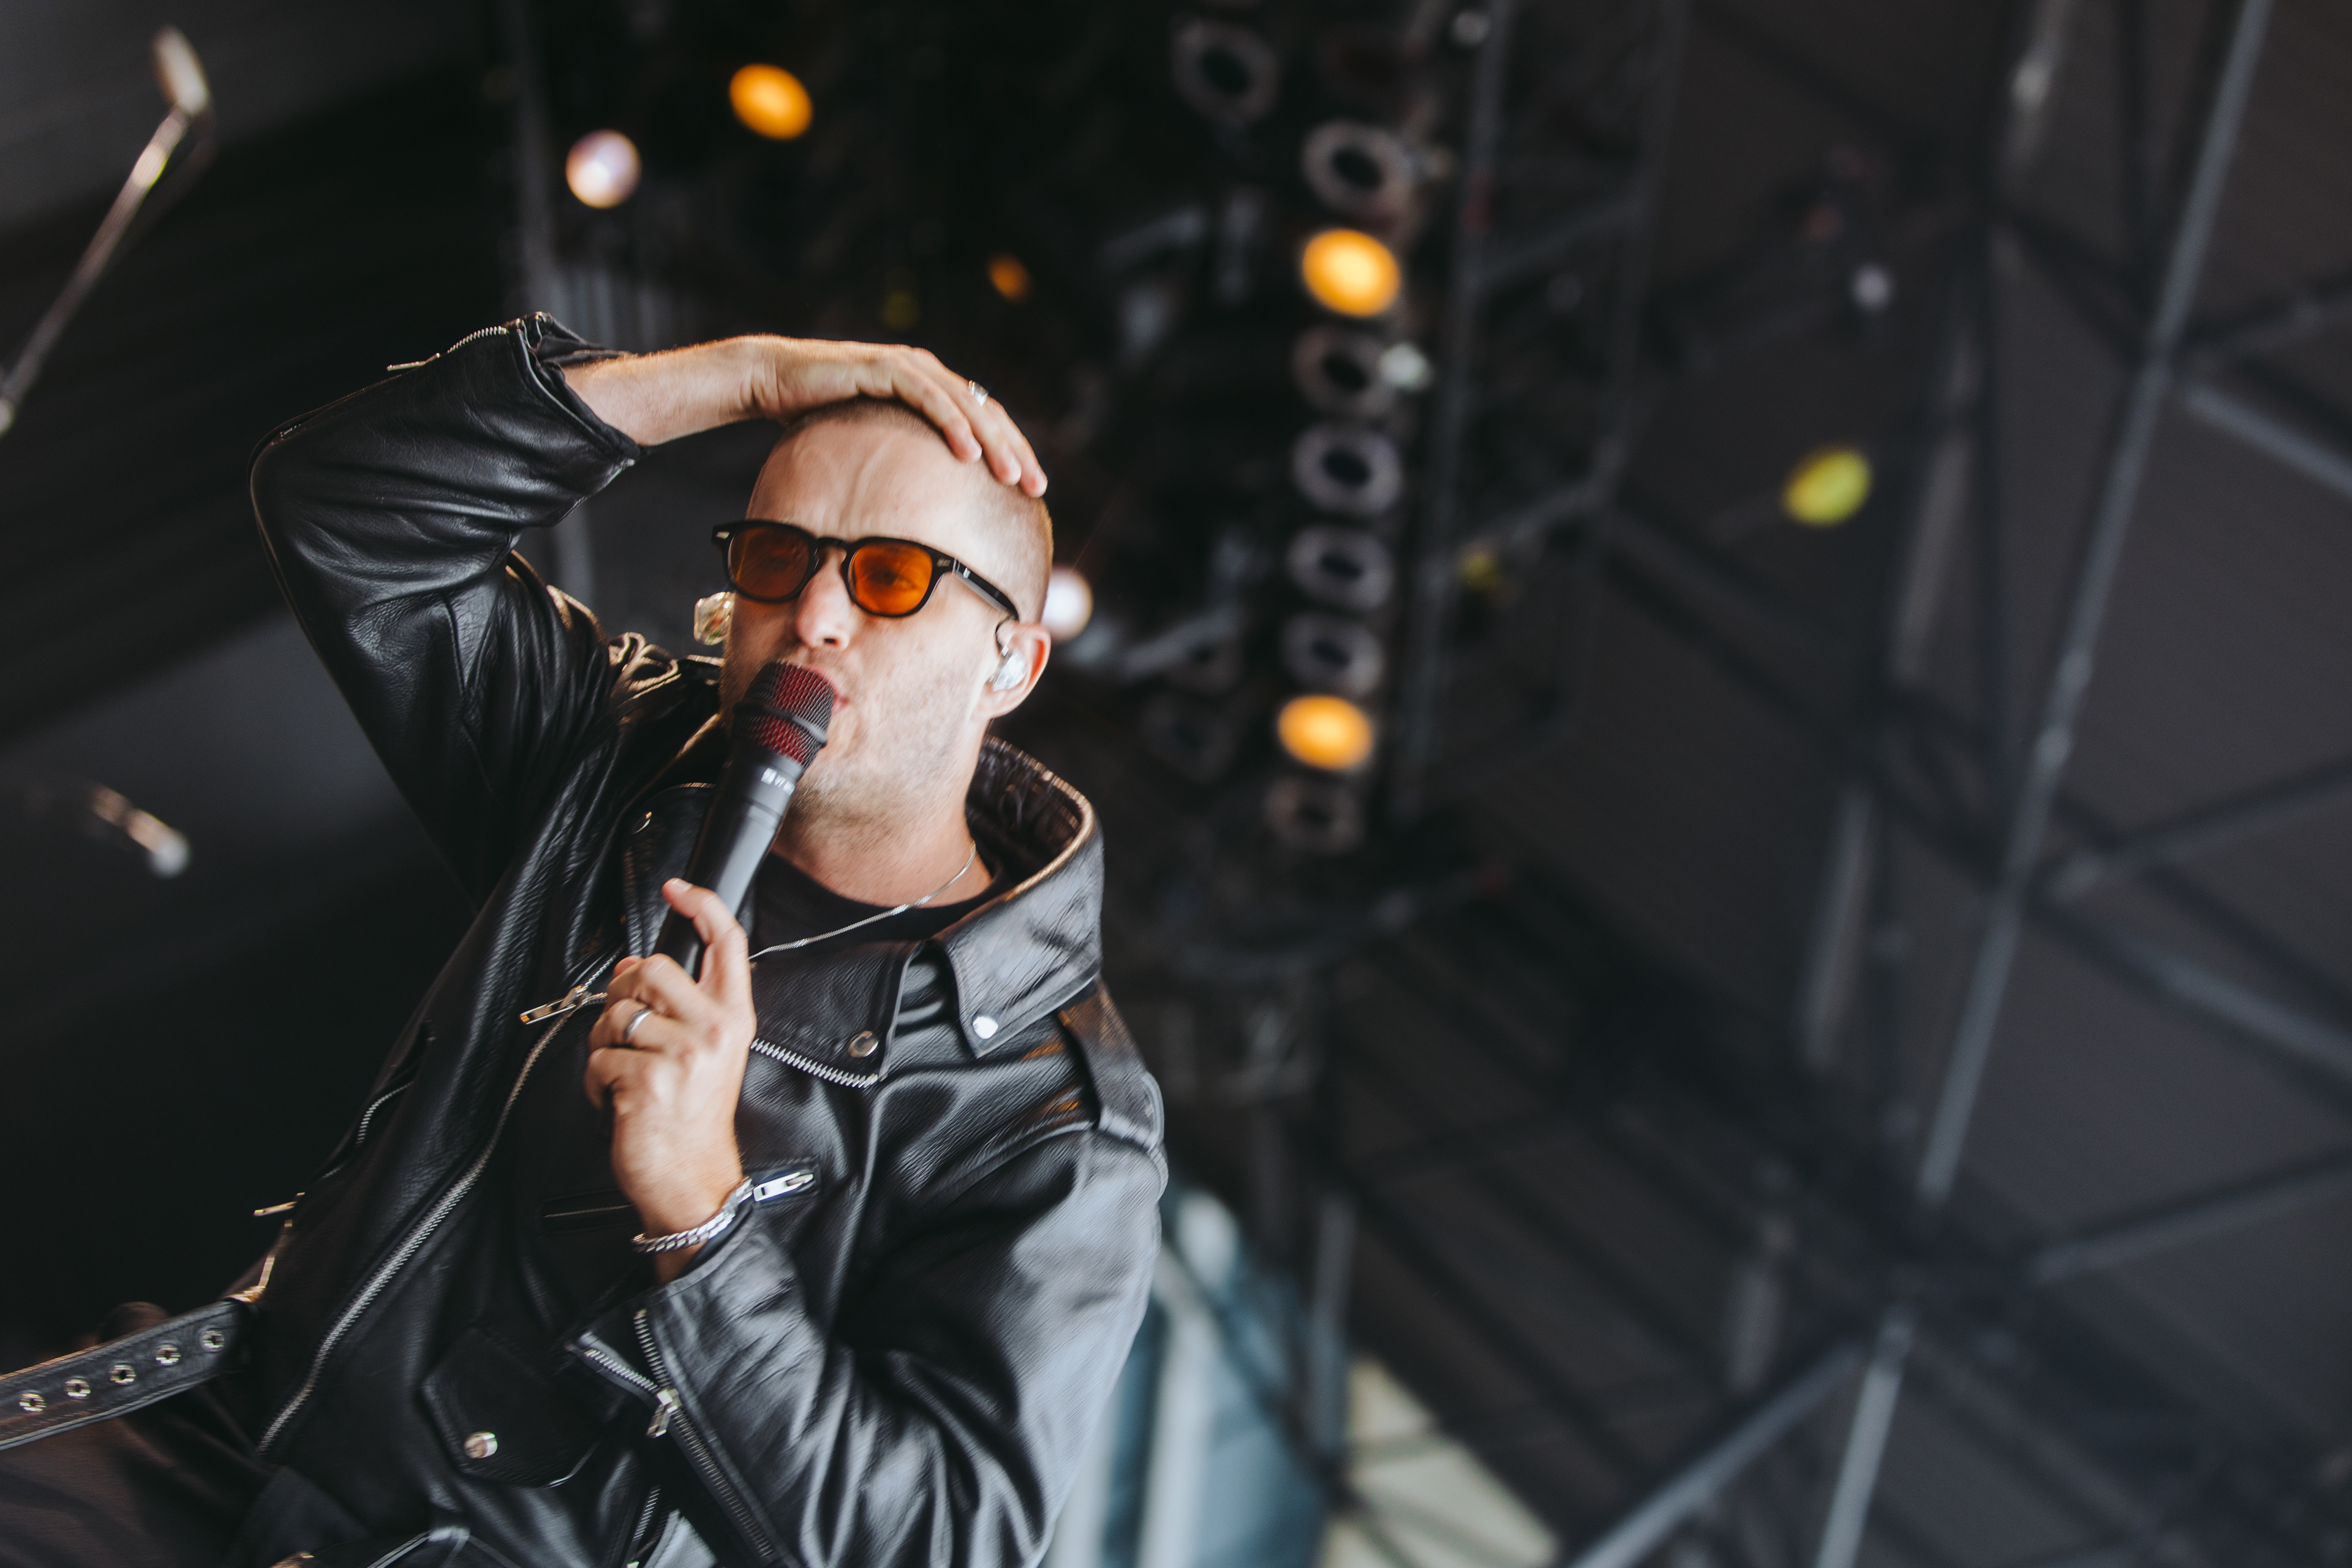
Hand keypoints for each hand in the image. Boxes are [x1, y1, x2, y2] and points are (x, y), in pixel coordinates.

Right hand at [563, 336, 1045, 495]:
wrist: (771, 384)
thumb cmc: (818, 420)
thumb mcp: (872, 448)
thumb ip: (902, 466)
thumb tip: (920, 512)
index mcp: (933, 391)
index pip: (986, 422)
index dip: (1012, 453)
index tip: (1033, 490)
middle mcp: (928, 374)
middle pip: (988, 413)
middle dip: (1016, 452)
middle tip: (1038, 488)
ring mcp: (909, 367)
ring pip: (967, 405)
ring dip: (994, 442)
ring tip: (1012, 476)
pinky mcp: (885, 367)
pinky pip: (929, 397)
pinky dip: (953, 423)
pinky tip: (969, 454)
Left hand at [585, 878, 755, 1281]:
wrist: (693, 1180)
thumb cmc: (693, 1120)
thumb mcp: (704, 1055)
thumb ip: (677, 1007)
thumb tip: (630, 969)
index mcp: (732, 1018)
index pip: (727, 945)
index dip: (702, 905)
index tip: (678, 887)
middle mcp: (713, 1030)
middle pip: (651, 968)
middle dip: (622, 997)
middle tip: (628, 1033)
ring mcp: (683, 1054)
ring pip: (617, 1014)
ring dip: (604, 1044)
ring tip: (625, 1075)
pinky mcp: (648, 1079)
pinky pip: (598, 1057)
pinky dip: (595, 1081)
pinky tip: (616, 1101)